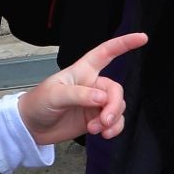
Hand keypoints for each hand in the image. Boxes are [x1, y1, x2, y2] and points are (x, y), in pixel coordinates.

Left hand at [16, 32, 146, 145]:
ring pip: (117, 107)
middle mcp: (92, 85)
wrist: (30, 128)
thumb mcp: (55, 95)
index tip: (142, 38)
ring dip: (112, 120)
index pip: (106, 52)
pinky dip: (113, 129)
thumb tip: (102, 98)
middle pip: (115, 90)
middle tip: (104, 121)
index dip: (124, 44)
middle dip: (114, 106)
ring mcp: (95, 103)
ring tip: (96, 130)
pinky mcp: (95, 119)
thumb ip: (79, 95)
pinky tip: (103, 135)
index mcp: (83, 71)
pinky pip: (115, 122)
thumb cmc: (39, 103)